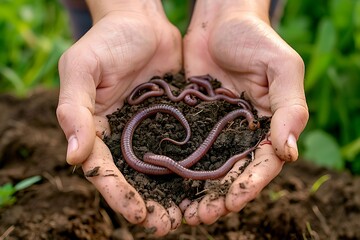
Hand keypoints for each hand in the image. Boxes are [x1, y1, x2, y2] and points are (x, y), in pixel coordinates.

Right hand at [56, 1, 181, 235]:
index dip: (119, 194)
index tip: (137, 215)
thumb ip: (74, 110)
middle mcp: (125, 136)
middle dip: (150, 204)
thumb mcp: (81, 69)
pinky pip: (185, 147)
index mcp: (98, 130)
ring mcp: (151, 130)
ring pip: (163, 169)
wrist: (141, 21)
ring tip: (191, 214)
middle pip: (136, 178)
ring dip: (175, 194)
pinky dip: (193, 166)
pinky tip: (208, 182)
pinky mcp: (176, 121)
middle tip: (168, 226)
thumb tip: (73, 157)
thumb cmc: (106, 41)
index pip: (105, 170)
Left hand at [182, 0, 308, 223]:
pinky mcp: (192, 120)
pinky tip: (163, 182)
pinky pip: (185, 147)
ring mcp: (215, 128)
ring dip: (195, 191)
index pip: (262, 163)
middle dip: (217, 196)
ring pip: (207, 166)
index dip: (248, 185)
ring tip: (180, 211)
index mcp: (268, 126)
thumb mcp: (282, 67)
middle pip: (232, 172)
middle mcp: (241, 133)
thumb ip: (290, 107)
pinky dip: (177, 167)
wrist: (219, 19)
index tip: (230, 203)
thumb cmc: (255, 38)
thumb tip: (289, 151)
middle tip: (199, 216)